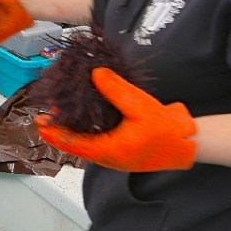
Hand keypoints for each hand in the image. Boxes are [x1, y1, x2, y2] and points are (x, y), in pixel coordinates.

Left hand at [35, 67, 196, 171]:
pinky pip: (98, 143)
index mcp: (110, 151)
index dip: (55, 132)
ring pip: (86, 145)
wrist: (190, 144)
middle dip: (60, 131)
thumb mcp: (140, 105)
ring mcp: (116, 157)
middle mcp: (109, 158)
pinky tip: (84, 118)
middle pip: (76, 146)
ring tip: (60, 115)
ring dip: (72, 131)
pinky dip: (87, 132)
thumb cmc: (167, 130)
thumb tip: (96, 73)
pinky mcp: (123, 151)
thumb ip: (116, 90)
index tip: (40, 122)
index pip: (73, 144)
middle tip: (46, 115)